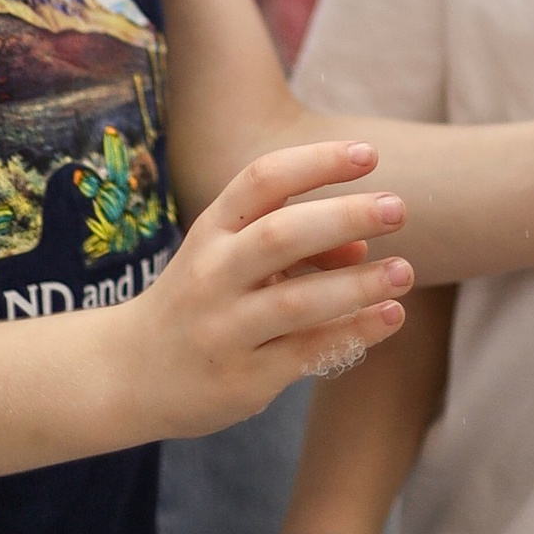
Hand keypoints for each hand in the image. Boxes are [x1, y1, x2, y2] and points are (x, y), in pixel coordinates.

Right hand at [130, 141, 412, 438]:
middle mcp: (213, 274)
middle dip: (344, 217)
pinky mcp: (243, 379)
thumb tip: (363, 245)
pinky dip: (353, 333)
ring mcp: (225, 329)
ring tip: (404, 272)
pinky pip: (306, 353)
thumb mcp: (227, 256)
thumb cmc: (198, 299)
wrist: (129, 375)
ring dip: (358, 284)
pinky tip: (390, 317)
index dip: (317, 162)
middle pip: (281, 235)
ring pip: (298, 301)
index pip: (262, 180)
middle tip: (398, 208)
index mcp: (210, 231)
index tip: (369, 155)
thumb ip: (289, 242)